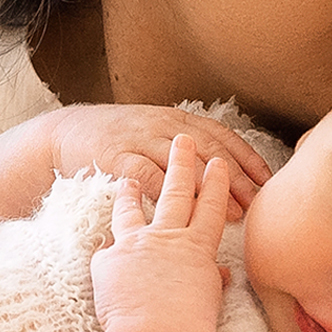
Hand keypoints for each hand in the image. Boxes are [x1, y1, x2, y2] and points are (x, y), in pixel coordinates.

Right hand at [62, 103, 268, 199]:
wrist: (62, 134)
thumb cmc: (114, 141)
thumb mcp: (152, 134)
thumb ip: (182, 150)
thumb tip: (221, 176)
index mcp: (175, 119)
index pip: (221, 136)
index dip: (247, 158)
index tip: (268, 181)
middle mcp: (161, 126)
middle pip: (209, 151)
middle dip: (237, 178)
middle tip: (260, 202)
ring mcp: (138, 140)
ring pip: (184, 164)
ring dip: (212, 190)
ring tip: (234, 212)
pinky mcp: (115, 157)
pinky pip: (146, 175)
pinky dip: (168, 191)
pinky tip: (186, 210)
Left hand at [89, 133, 244, 327]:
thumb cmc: (188, 328)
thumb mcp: (207, 301)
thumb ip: (210, 282)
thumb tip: (219, 275)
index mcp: (197, 249)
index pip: (210, 208)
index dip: (215, 183)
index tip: (218, 162)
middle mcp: (168, 238)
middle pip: (176, 193)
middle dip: (182, 164)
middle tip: (184, 141)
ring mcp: (137, 244)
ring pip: (134, 211)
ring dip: (131, 192)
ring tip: (127, 179)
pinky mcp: (109, 259)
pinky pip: (105, 251)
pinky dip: (104, 250)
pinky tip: (97, 248)